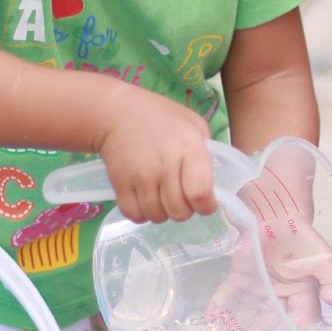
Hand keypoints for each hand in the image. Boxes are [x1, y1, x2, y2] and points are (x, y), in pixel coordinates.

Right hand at [97, 87, 215, 223]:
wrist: (118, 114)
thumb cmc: (163, 119)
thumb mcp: (194, 126)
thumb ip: (207, 154)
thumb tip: (213, 184)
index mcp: (188, 148)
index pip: (200, 194)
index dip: (207, 206)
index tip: (206, 202)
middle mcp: (164, 165)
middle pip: (180, 212)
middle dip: (185, 210)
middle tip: (182, 196)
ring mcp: (140, 176)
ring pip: (158, 217)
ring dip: (163, 212)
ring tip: (163, 196)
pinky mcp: (120, 184)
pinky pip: (135, 215)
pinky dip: (142, 213)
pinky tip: (146, 199)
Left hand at [206, 165, 331, 330]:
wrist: (276, 207)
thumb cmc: (302, 233)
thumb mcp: (323, 257)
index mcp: (303, 293)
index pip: (299, 324)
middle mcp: (280, 295)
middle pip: (271, 326)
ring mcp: (259, 287)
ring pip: (249, 317)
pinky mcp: (240, 276)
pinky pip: (228, 296)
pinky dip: (220, 308)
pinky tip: (212, 320)